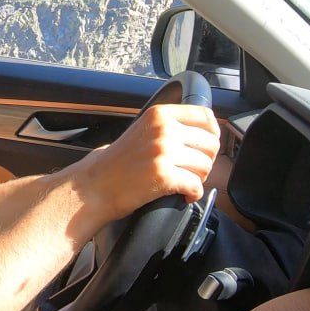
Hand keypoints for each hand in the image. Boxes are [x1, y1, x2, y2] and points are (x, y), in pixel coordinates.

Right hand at [72, 103, 220, 224]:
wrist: (96, 184)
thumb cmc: (120, 162)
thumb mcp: (144, 130)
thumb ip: (170, 126)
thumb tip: (205, 133)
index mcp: (160, 114)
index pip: (206, 116)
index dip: (213, 134)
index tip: (206, 147)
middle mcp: (164, 129)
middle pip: (210, 143)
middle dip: (206, 160)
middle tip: (193, 170)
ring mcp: (163, 151)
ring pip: (205, 165)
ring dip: (199, 178)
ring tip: (185, 182)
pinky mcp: (163, 175)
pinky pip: (196, 185)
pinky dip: (193, 194)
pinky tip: (183, 196)